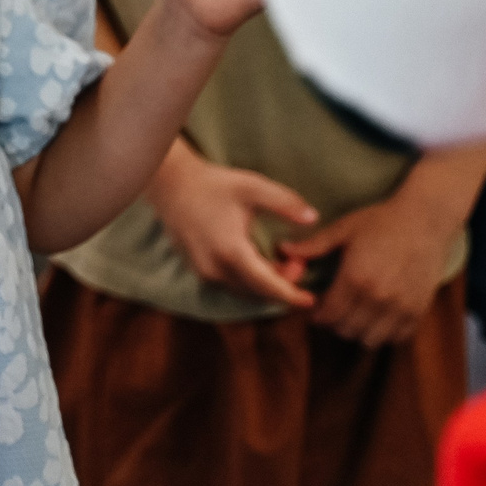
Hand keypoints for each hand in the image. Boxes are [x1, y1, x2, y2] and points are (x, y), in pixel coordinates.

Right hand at [146, 143, 317, 308]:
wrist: (171, 184)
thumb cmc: (214, 184)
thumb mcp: (253, 187)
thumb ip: (285, 202)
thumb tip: (314, 218)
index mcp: (231, 251)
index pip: (268, 285)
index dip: (291, 295)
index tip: (310, 301)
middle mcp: (216, 269)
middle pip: (257, 292)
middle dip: (282, 285)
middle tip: (299, 263)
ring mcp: (204, 272)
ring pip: (244, 291)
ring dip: (265, 283)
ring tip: (280, 260)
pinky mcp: (198, 270)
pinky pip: (231, 284)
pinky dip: (249, 280)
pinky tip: (258, 260)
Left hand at [278, 188, 457, 346]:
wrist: (425, 218)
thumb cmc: (382, 220)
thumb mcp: (344, 229)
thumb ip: (313, 245)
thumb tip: (283, 249)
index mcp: (355, 279)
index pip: (329, 316)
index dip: (318, 316)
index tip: (317, 308)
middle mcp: (378, 298)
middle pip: (347, 331)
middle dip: (336, 323)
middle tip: (335, 309)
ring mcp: (400, 307)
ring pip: (371, 340)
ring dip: (359, 331)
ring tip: (357, 314)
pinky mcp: (419, 310)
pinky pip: (397, 338)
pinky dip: (385, 333)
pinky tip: (379, 316)